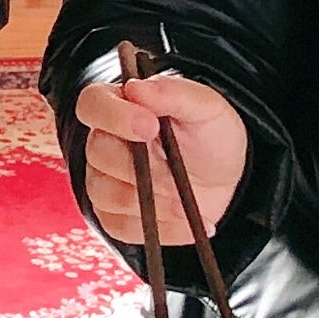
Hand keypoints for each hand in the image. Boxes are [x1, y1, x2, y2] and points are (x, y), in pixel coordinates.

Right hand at [74, 68, 247, 249]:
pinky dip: (158, 228)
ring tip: (186, 204)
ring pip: (105, 194)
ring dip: (151, 202)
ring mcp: (105, 180)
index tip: (149, 127)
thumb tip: (137, 89)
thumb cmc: (212, 136)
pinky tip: (186, 221)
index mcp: (120, 106)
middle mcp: (104, 141)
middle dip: (142, 169)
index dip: (113, 116)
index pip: (92, 104)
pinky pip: (120, 227)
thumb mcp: (206, 108)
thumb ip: (175, 93)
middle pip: (97, 153)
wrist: (226, 178)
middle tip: (180, 175)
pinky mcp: (114, 216)